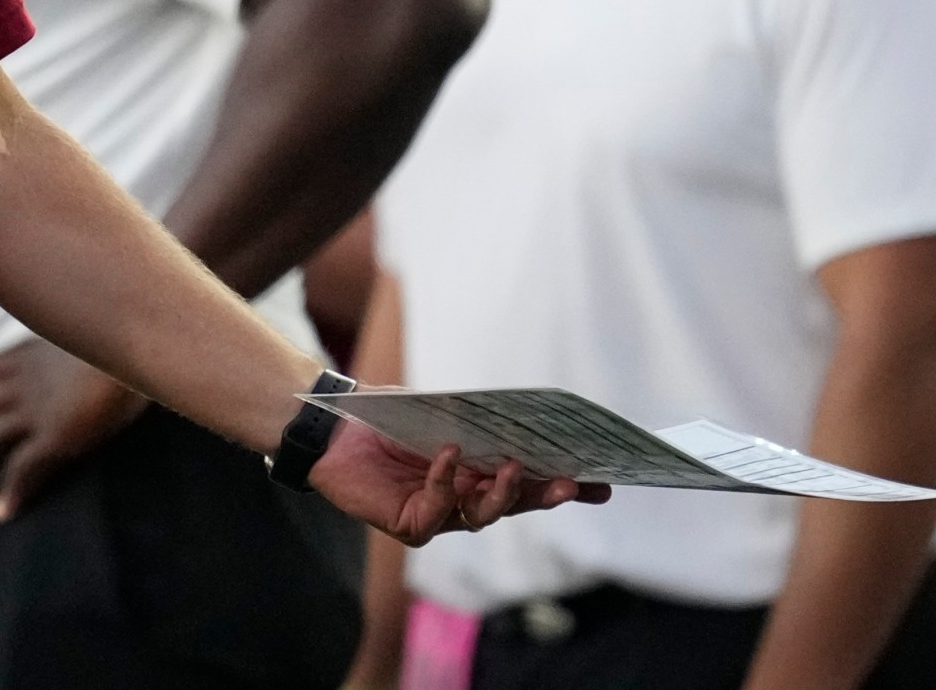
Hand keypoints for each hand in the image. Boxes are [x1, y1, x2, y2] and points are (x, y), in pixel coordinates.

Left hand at [0, 337, 145, 520]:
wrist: (126, 345)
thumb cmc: (115, 337)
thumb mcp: (82, 333)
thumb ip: (72, 343)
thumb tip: (81, 346)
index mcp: (29, 356)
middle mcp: (23, 383)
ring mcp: (34, 412)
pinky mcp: (52, 438)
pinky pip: (22, 469)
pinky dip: (10, 492)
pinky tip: (0, 511)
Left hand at [310, 416, 608, 545]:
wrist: (330, 427)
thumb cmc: (385, 417)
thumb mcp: (441, 412)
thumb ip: (480, 419)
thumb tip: (530, 412)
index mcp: (478, 475)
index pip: (529, 484)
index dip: (564, 486)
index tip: (604, 485)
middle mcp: (463, 500)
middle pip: (514, 504)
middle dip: (544, 495)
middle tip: (571, 484)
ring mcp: (437, 515)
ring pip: (481, 516)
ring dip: (500, 494)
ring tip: (511, 468)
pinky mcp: (408, 523)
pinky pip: (435, 509)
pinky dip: (444, 481)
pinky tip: (448, 454)